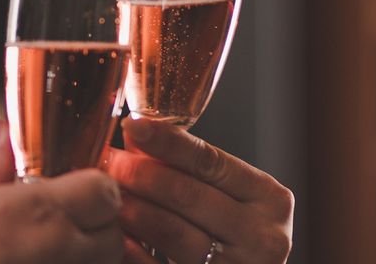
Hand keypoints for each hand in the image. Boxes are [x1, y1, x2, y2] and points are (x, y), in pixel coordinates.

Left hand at [106, 117, 293, 263]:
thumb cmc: (227, 229)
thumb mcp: (219, 193)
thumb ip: (183, 163)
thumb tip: (136, 131)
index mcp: (268, 198)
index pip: (210, 160)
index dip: (167, 141)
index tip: (133, 126)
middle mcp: (263, 235)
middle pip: (188, 193)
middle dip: (141, 173)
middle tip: (109, 162)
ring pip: (172, 230)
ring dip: (132, 207)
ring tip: (106, 192)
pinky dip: (134, 249)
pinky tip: (114, 234)